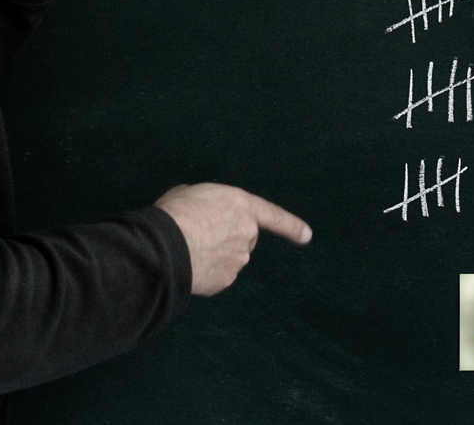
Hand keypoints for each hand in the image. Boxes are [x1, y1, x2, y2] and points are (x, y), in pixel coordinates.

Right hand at [154, 183, 311, 295]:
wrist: (166, 246)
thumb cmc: (176, 213)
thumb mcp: (192, 193)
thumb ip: (209, 204)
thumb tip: (204, 214)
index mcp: (242, 206)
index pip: (274, 216)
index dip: (291, 226)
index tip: (307, 236)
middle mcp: (247, 233)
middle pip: (244, 238)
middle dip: (229, 238)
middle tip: (201, 235)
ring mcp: (238, 260)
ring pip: (230, 258)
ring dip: (215, 255)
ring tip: (189, 249)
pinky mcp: (225, 280)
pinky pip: (217, 275)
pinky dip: (206, 272)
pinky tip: (190, 264)